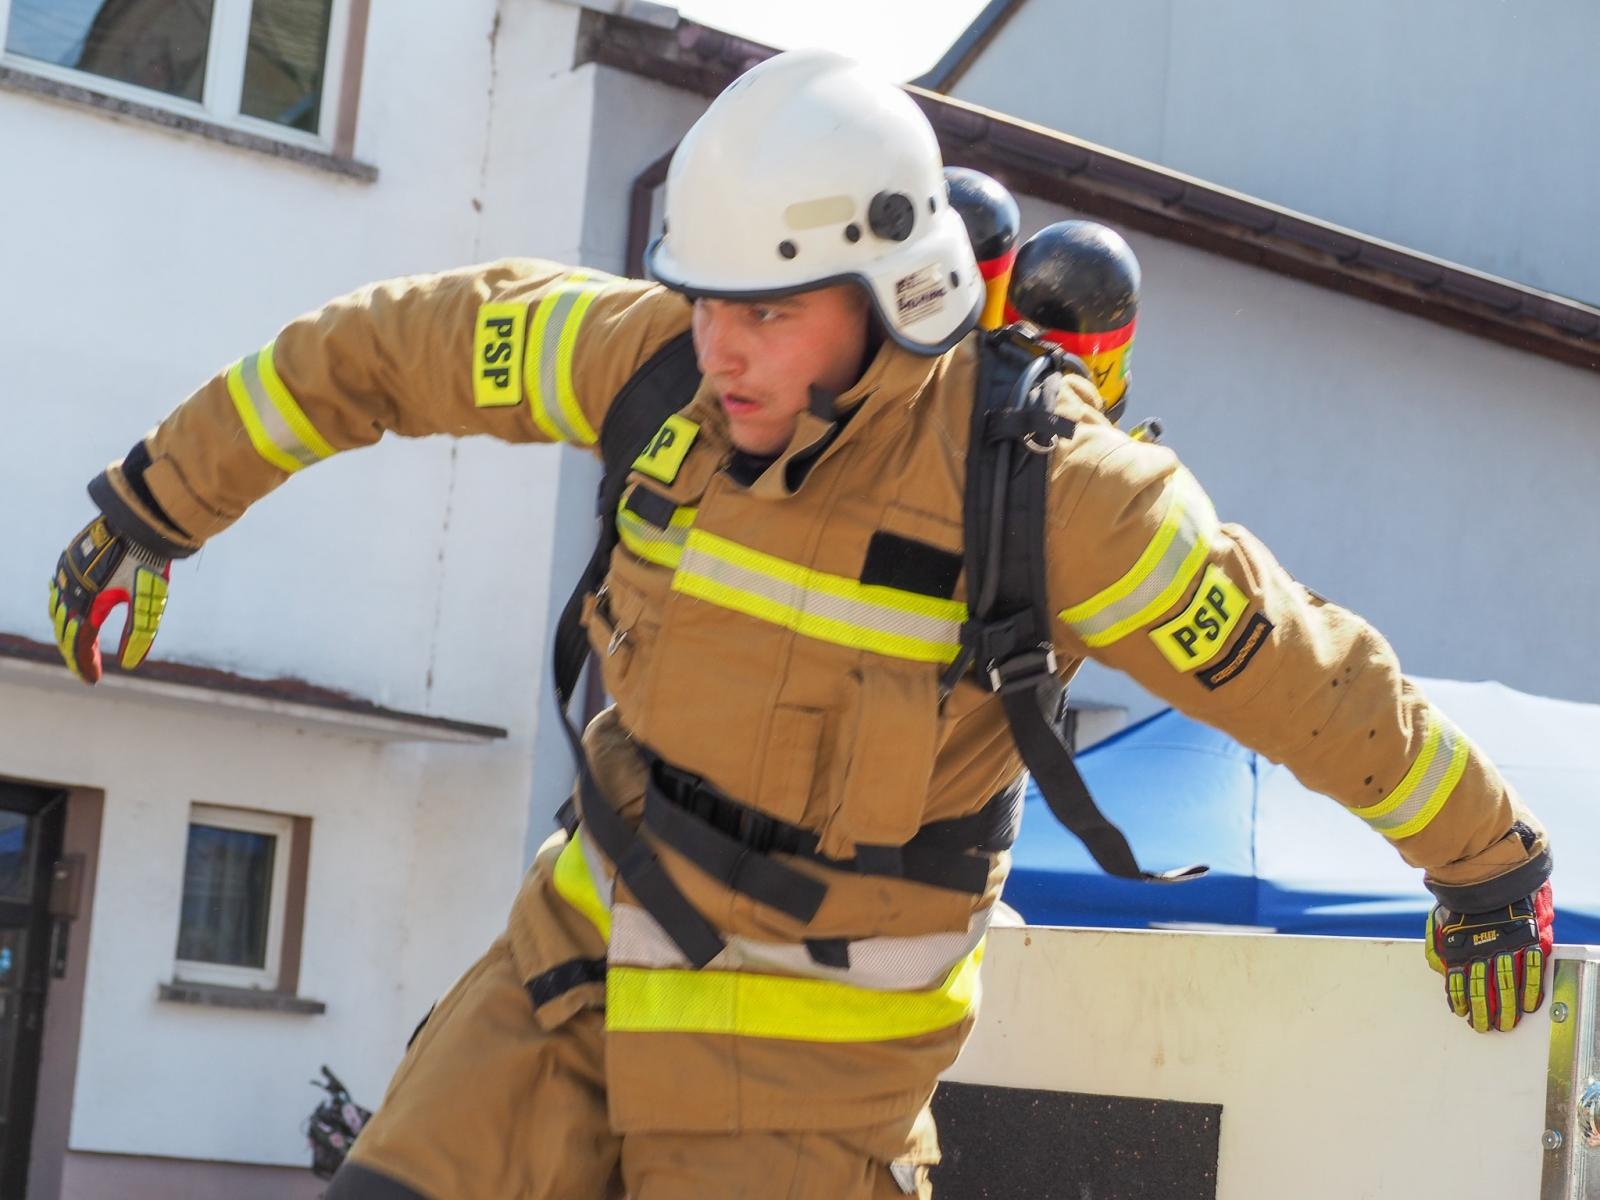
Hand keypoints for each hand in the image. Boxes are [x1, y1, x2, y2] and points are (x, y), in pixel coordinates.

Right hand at [48, 515, 170, 682]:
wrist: (140, 524)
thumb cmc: (147, 564)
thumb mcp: (148, 603)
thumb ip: (140, 634)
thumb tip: (131, 665)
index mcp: (87, 606)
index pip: (79, 645)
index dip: (84, 665)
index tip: (92, 681)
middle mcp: (70, 592)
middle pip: (65, 632)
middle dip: (75, 652)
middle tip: (87, 669)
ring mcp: (66, 575)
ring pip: (57, 611)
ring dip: (65, 631)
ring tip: (77, 645)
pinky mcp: (68, 560)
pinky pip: (57, 590)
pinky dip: (61, 607)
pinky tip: (69, 611)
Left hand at [1426, 881, 1552, 1032]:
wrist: (1488, 872)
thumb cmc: (1461, 898)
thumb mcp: (1439, 918)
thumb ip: (1435, 944)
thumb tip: (1436, 967)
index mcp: (1459, 945)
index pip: (1458, 981)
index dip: (1460, 1000)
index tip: (1463, 1015)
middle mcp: (1482, 948)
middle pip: (1482, 988)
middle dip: (1484, 1011)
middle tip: (1486, 1027)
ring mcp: (1506, 943)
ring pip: (1506, 984)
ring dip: (1507, 1007)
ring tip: (1507, 1023)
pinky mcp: (1527, 937)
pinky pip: (1531, 969)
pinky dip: (1531, 989)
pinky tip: (1530, 1005)